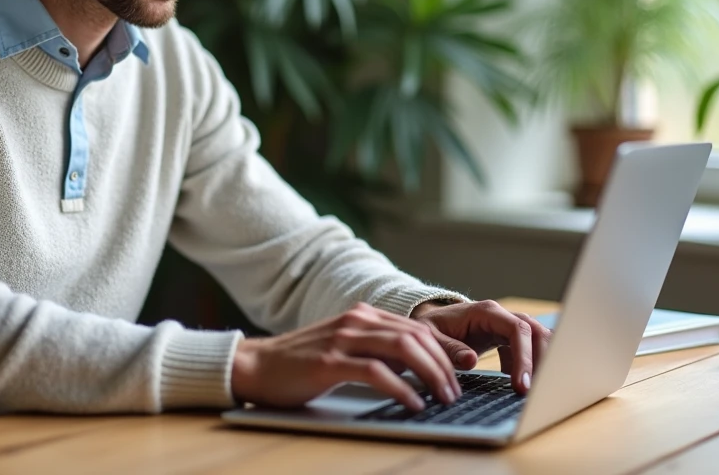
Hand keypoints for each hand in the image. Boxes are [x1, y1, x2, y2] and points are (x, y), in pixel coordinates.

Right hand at [231, 303, 459, 410]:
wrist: (255, 366)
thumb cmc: (301, 363)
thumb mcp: (344, 347)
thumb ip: (376, 349)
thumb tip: (416, 369)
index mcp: (363, 315)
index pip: (417, 326)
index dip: (445, 348)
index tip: (464, 369)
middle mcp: (357, 321)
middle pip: (416, 336)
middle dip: (444, 364)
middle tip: (457, 391)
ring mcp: (343, 339)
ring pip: (403, 350)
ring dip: (431, 375)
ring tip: (443, 398)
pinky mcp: (330, 362)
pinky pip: (376, 373)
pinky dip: (401, 389)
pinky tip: (414, 404)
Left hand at [410, 299, 551, 394]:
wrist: (431, 322)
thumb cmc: (432, 328)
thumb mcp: (432, 337)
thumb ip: (450, 349)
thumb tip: (470, 360)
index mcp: (486, 312)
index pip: (517, 329)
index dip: (524, 356)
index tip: (521, 384)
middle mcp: (501, 316)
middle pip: (535, 332)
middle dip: (541, 361)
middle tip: (534, 392)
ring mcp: (506, 326)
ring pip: (536, 339)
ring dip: (540, 363)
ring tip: (531, 389)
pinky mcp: (507, 337)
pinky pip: (527, 349)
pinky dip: (528, 365)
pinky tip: (516, 382)